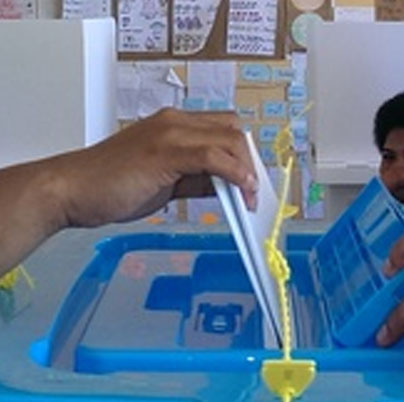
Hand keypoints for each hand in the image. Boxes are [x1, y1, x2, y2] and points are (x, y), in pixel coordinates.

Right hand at [49, 108, 256, 227]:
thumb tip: (227, 186)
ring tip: (250, 198)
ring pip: (229, 139)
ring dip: (247, 169)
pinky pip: (213, 156)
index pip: (223, 128)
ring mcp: (169, 134)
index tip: (251, 181)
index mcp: (172, 125)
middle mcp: (173, 122)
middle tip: (253, 191)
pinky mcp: (164, 152)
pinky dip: (235, 173)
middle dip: (250, 160)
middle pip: (233, 129)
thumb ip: (196, 178)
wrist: (70, 190)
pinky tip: (241, 190)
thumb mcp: (164, 181)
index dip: (242, 154)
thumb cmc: (109, 186)